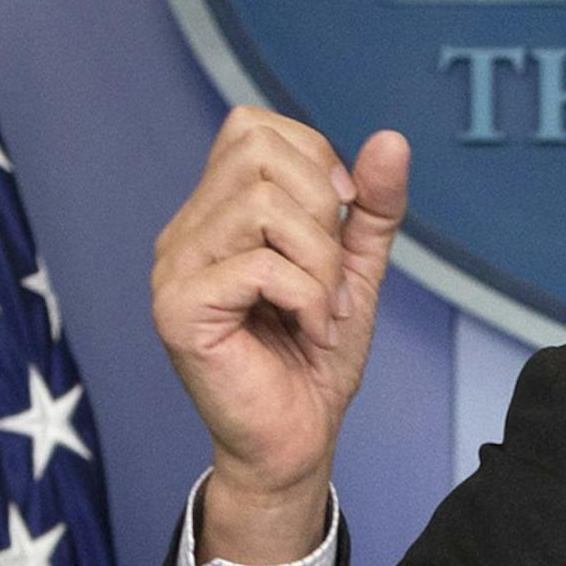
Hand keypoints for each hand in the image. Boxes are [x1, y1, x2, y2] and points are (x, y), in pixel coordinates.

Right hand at [151, 108, 409, 564]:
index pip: (252, 127)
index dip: (314, 158)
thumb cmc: (314, 356)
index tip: (342, 219)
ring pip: (263, 207)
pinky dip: (308, 299)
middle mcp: (186, 231)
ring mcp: (175, 268)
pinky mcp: (178, 309)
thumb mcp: (355, 267)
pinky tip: (312, 332)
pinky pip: (259, 267)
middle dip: (324, 212)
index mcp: (218, 212)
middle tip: (334, 277)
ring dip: (321, 263)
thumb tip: (391, 139)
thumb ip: (371, 206)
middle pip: (258, 154)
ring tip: (325, 310)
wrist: (295, 438)